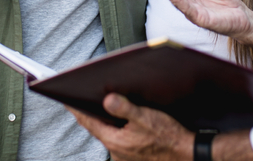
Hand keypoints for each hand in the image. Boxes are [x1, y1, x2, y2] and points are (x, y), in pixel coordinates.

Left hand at [68, 94, 191, 160]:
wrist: (186, 154)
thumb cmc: (168, 137)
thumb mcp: (145, 117)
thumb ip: (124, 108)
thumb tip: (106, 99)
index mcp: (114, 141)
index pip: (88, 122)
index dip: (76, 109)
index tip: (66, 99)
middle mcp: (116, 151)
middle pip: (99, 128)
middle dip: (93, 114)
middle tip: (86, 98)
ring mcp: (125, 156)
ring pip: (111, 134)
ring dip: (109, 122)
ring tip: (108, 107)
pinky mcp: (134, 157)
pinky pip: (121, 140)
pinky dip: (120, 130)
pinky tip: (127, 123)